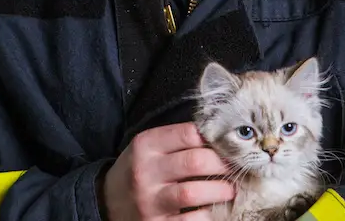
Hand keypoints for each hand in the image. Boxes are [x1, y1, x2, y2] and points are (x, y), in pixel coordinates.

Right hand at [102, 122, 234, 219]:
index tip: (229, 144)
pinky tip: (216, 209)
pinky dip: (208, 215)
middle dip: (223, 164)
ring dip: (220, 191)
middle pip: (195, 162)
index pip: (189, 133)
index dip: (215, 138)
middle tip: (236, 167)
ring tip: (231, 189)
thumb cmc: (139, 168)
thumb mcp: (149, 146)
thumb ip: (178, 139)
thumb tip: (221, 138)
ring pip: (193, 192)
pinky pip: (190, 220)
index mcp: (146, 145)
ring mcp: (149, 201)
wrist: (108, 201)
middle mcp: (145, 171)